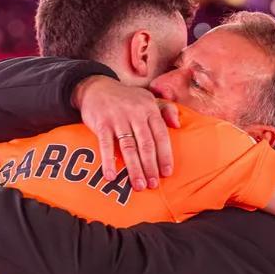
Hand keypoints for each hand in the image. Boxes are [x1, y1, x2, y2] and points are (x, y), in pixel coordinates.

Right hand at [72, 76, 179, 190]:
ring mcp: (118, 118)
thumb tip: (178, 125)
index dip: (165, 155)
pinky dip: (108, 162)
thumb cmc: (126, 99)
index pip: (161, 135)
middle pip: (146, 144)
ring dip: (134, 168)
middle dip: (151, 166)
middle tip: (153, 185)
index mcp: (149, 109)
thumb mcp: (147, 99)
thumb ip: (166, 110)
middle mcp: (135, 113)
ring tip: (139, 185)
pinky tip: (111, 176)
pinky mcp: (101, 123)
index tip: (167, 173)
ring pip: (129, 147)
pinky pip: (106, 145)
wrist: (96, 88)